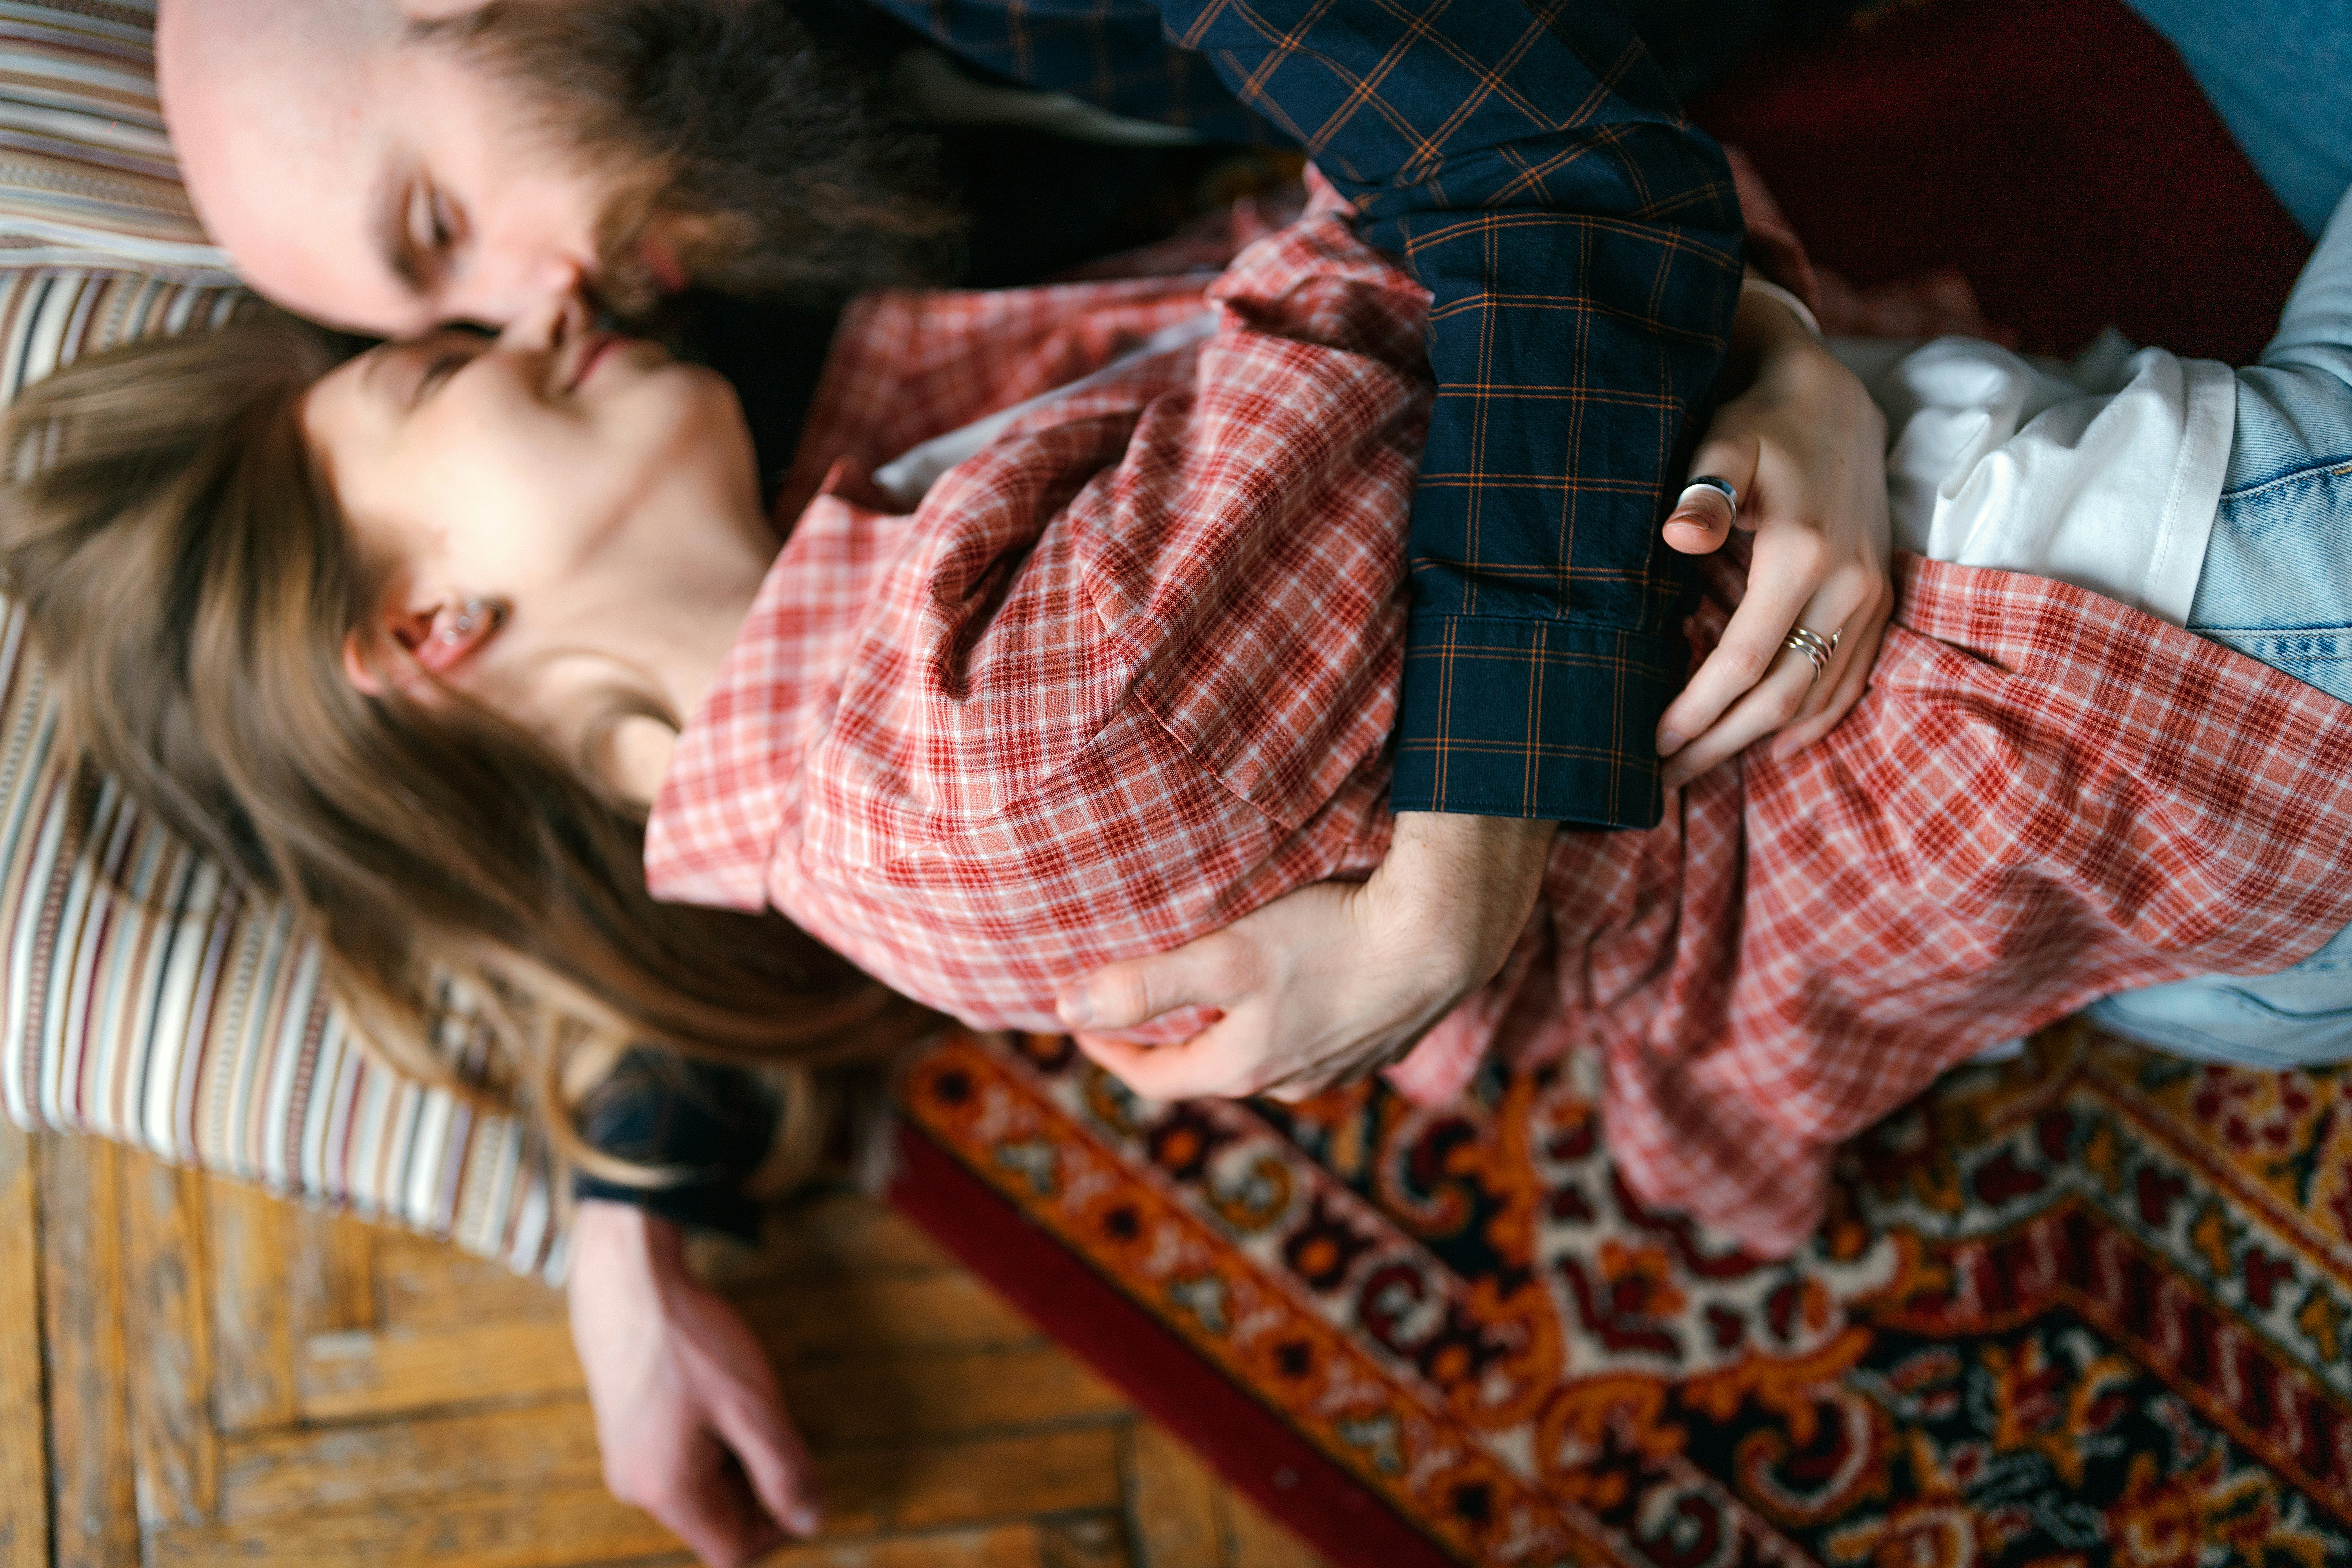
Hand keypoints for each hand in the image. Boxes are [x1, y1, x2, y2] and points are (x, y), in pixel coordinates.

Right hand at [567, 1200, 818, 1566]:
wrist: (628, 1281)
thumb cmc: (690, 1342)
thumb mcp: (752, 1407)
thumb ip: (784, 1471)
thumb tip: (813, 1522)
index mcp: (667, 1492)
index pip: (732, 1551)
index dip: (778, 1529)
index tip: (806, 1481)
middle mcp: (637, 1488)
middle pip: (717, 1519)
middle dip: (758, 1484)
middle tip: (774, 1424)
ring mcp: (626, 1460)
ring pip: (700, 1487)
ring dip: (735, 1458)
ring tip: (742, 1400)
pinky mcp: (626, 1432)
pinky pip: (679, 1459)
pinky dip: (711, 1439)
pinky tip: (717, 1392)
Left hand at [1056, 812, 1553, 1100]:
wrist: (1446, 933)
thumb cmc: (1332, 939)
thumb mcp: (1226, 957)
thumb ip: (1147, 985)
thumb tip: (1065, 1009)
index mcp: (1245, 1068)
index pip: (1158, 1079)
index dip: (1111, 1054)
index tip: (1081, 1026)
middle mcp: (1292, 1082)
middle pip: (1211, 1069)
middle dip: (1172, 1041)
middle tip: (1142, 1006)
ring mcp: (1341, 1065)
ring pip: (1266, 1056)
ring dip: (1233, 1031)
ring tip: (1215, 994)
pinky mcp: (1380, 1039)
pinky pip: (1315, 1038)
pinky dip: (1288, 1018)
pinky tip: (1295, 986)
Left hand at [1654, 284, 1892, 789]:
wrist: (1833, 398)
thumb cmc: (1762, 424)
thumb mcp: (1725, 443)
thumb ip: (1705, 491)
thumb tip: (1678, 534)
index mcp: (1804, 557)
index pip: (1743, 661)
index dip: (1696, 710)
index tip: (1651, 743)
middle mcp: (1848, 587)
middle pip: (1779, 696)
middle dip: (1718, 743)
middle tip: (1662, 778)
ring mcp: (1871, 598)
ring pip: (1816, 700)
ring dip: (1757, 742)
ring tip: (1699, 769)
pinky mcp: (1881, 599)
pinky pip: (1851, 682)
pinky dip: (1812, 721)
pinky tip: (1772, 744)